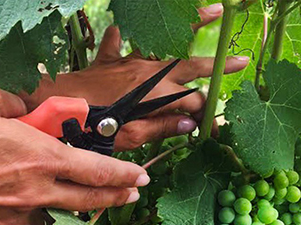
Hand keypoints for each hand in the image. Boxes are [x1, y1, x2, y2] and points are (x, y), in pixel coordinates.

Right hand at [0, 82, 149, 224]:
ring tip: (70, 209)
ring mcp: (15, 223)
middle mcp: (35, 194)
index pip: (97, 169)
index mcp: (39, 158)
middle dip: (116, 196)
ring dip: (67, 218)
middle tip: (130, 194)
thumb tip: (28, 109)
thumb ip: (15, 101)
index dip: (125, 173)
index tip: (141, 177)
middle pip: (89, 199)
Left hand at [24, 4, 248, 150]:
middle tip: (240, 60)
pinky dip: (123, 37)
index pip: (193, 99)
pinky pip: (119, 44)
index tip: (216, 124)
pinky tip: (123, 29)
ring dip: (190, 26)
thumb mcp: (132, 136)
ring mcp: (130, 61)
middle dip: (217, 64)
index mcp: (158, 93)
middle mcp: (149, 71)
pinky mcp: (110, 59)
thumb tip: (191, 122)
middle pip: (190, 65)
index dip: (207, 112)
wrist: (60, 107)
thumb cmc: (94, 128)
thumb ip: (162, 126)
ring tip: (212, 9)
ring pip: (164, 43)